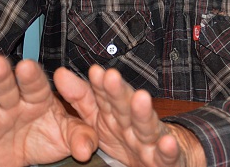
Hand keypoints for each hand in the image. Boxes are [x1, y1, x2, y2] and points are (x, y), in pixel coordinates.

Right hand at [0, 55, 97, 166]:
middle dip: (2, 76)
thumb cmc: (47, 136)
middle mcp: (12, 102)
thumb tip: (86, 150)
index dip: (31, 76)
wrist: (24, 160)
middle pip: (7, 87)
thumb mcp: (68, 135)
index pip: (36, 84)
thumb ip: (80, 136)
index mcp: (38, 96)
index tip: (28, 66)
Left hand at [56, 65, 205, 166]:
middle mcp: (134, 124)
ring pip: (146, 126)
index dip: (100, 86)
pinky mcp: (166, 159)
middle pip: (125, 107)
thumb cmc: (129, 136)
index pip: (106, 97)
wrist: (169, 154)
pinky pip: (166, 155)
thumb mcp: (101, 119)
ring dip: (143, 113)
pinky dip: (168, 149)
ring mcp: (151, 141)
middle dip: (118, 92)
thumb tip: (59, 73)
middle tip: (111, 76)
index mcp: (116, 115)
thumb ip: (81, 98)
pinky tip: (167, 142)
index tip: (94, 71)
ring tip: (141, 98)